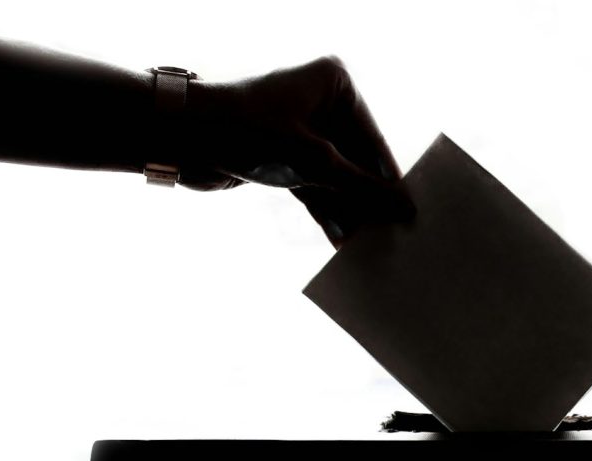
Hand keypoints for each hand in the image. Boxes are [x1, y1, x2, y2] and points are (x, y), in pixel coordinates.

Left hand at [181, 56, 413, 246]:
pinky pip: (315, 187)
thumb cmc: (247, 132)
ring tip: (368, 244)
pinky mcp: (284, 156)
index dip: (390, 181)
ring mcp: (302, 131)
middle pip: (357, 160)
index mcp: (335, 84)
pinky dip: (325, 210)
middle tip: (391, 235)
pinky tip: (341, 239)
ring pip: (337, 177)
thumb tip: (404, 209)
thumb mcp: (314, 164)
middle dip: (368, 200)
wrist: (181, 138)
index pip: (374, 140)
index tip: (410, 214)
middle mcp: (321, 102)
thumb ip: (362, 189)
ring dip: (348, 210)